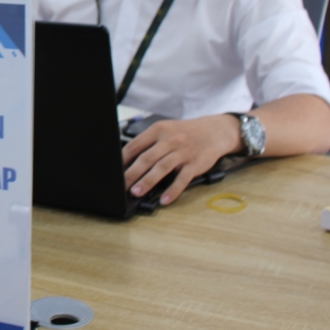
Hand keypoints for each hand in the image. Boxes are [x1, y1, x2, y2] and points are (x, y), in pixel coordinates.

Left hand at [122, 114, 241, 205]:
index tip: (115, 170)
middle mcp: (170, 140)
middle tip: (122, 186)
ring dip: (147, 182)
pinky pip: (182, 179)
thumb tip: (128, 160)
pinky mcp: (195, 165)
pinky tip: (165, 200)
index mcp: (159, 130)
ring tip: (136, 192)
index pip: (136, 144)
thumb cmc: (185, 133)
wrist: (214, 131)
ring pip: (161, 168)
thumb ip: (149, 142)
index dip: (123, 159)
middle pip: (146, 158)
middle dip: (131, 173)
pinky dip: (173, 190)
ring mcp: (183, 153)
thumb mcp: (166, 130)